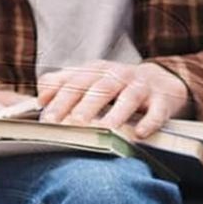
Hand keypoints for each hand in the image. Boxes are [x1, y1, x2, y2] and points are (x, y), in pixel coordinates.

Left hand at [37, 59, 192, 138]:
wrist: (161, 81)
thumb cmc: (117, 85)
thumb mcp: (90, 78)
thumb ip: (62, 83)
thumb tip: (39, 97)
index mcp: (98, 70)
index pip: (75, 82)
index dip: (61, 101)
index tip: (48, 120)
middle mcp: (120, 75)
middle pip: (100, 89)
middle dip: (86, 106)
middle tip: (73, 124)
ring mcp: (142, 87)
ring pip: (128, 99)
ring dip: (116, 115)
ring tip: (104, 130)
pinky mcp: (162, 100)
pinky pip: (157, 111)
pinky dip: (150, 122)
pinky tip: (140, 134)